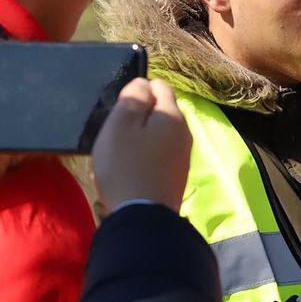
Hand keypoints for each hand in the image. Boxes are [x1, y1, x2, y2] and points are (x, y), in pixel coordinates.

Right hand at [91, 78, 191, 211]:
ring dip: (140, 139)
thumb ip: (133, 97)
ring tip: (118, 155)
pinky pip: (159, 156)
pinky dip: (144, 157)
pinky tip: (129, 171)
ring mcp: (183, 157)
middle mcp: (184, 133)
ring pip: (158, 135)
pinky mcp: (177, 177)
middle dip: (139, 116)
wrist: (142, 217)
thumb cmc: (126, 165)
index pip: (160, 86)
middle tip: (116, 133)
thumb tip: (144, 84)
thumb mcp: (121, 123)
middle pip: (160, 112)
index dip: (138, 91)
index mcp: (173, 116)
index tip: (119, 109)